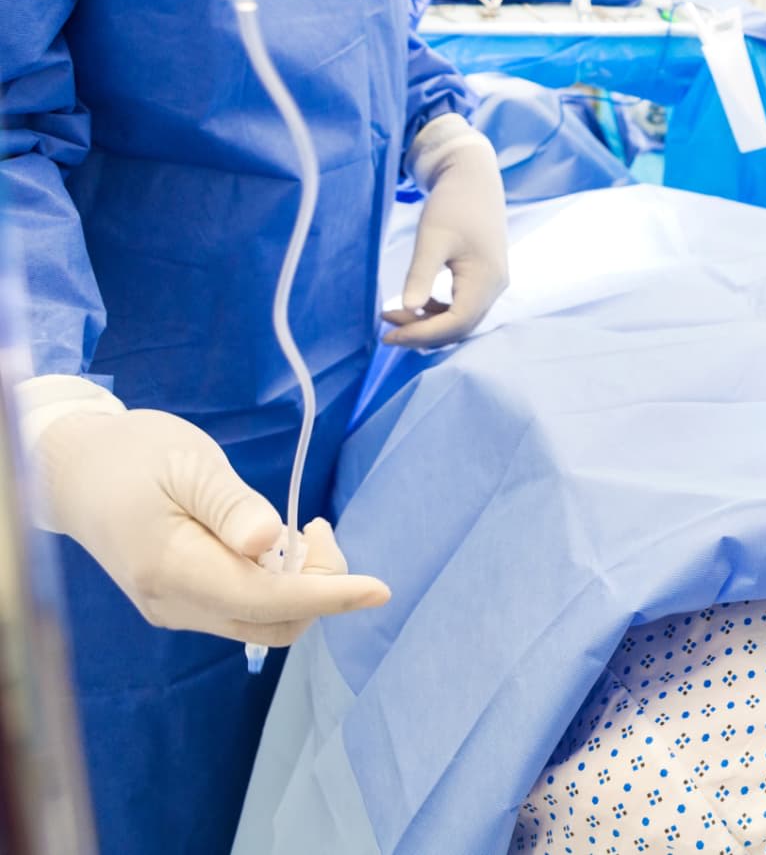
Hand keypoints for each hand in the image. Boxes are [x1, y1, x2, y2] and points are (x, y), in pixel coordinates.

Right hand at [29, 393, 389, 643]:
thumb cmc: (135, 455)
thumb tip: (272, 543)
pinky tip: (277, 545)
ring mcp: (175, 609)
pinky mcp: (180, 602)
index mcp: (172, 569)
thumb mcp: (189, 465)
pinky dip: (277, 586)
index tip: (379, 587)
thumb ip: (232, 506)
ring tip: (302, 531)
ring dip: (300, 587)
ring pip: (261, 622)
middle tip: (320, 526)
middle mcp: (173, 604)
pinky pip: (243, 610)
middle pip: (272, 622)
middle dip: (319, 586)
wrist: (74, 471)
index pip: (266, 600)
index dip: (328, 596)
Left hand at [383, 115, 508, 347]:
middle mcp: (494, 287)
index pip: (456, 323)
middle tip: (386, 326)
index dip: (422, 334)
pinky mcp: (485, 277)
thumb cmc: (453, 203)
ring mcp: (492, 283)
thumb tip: (407, 308)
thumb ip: (420, 275)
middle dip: (423, 332)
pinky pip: (463, 307)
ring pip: (462, 320)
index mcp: (486, 279)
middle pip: (460, 327)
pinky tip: (417, 304)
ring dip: (430, 324)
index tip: (388, 334)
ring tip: (396, 315)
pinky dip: (439, 313)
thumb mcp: (431, 238)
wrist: (473, 177)